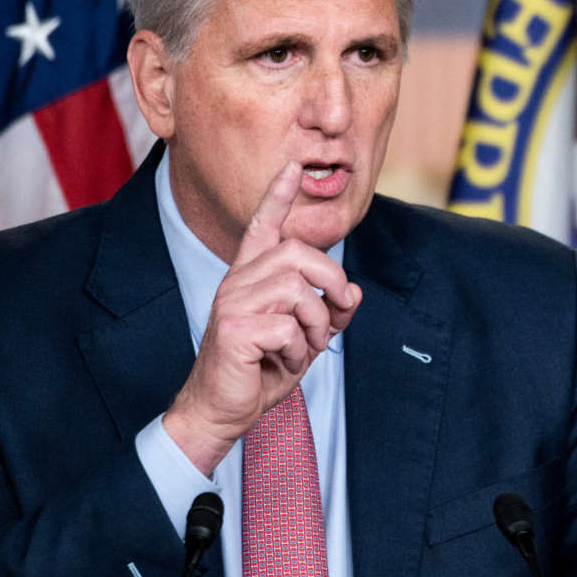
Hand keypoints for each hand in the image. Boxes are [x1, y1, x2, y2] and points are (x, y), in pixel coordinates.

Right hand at [163, 160, 361, 475]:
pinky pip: (288, 328)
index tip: (292, 166)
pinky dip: (300, 351)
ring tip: (306, 349)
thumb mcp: (304, 338)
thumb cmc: (260, 371)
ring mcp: (233, 303)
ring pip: (296, 291)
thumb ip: (328, 313)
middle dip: (330, 279)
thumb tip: (354, 293)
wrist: (222, 410)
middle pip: (296, 253)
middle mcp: (237, 282)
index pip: (262, 226)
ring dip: (315, 325)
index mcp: (249, 277)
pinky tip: (285, 364)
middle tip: (339, 309)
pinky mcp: (234, 329)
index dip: (277, 196)